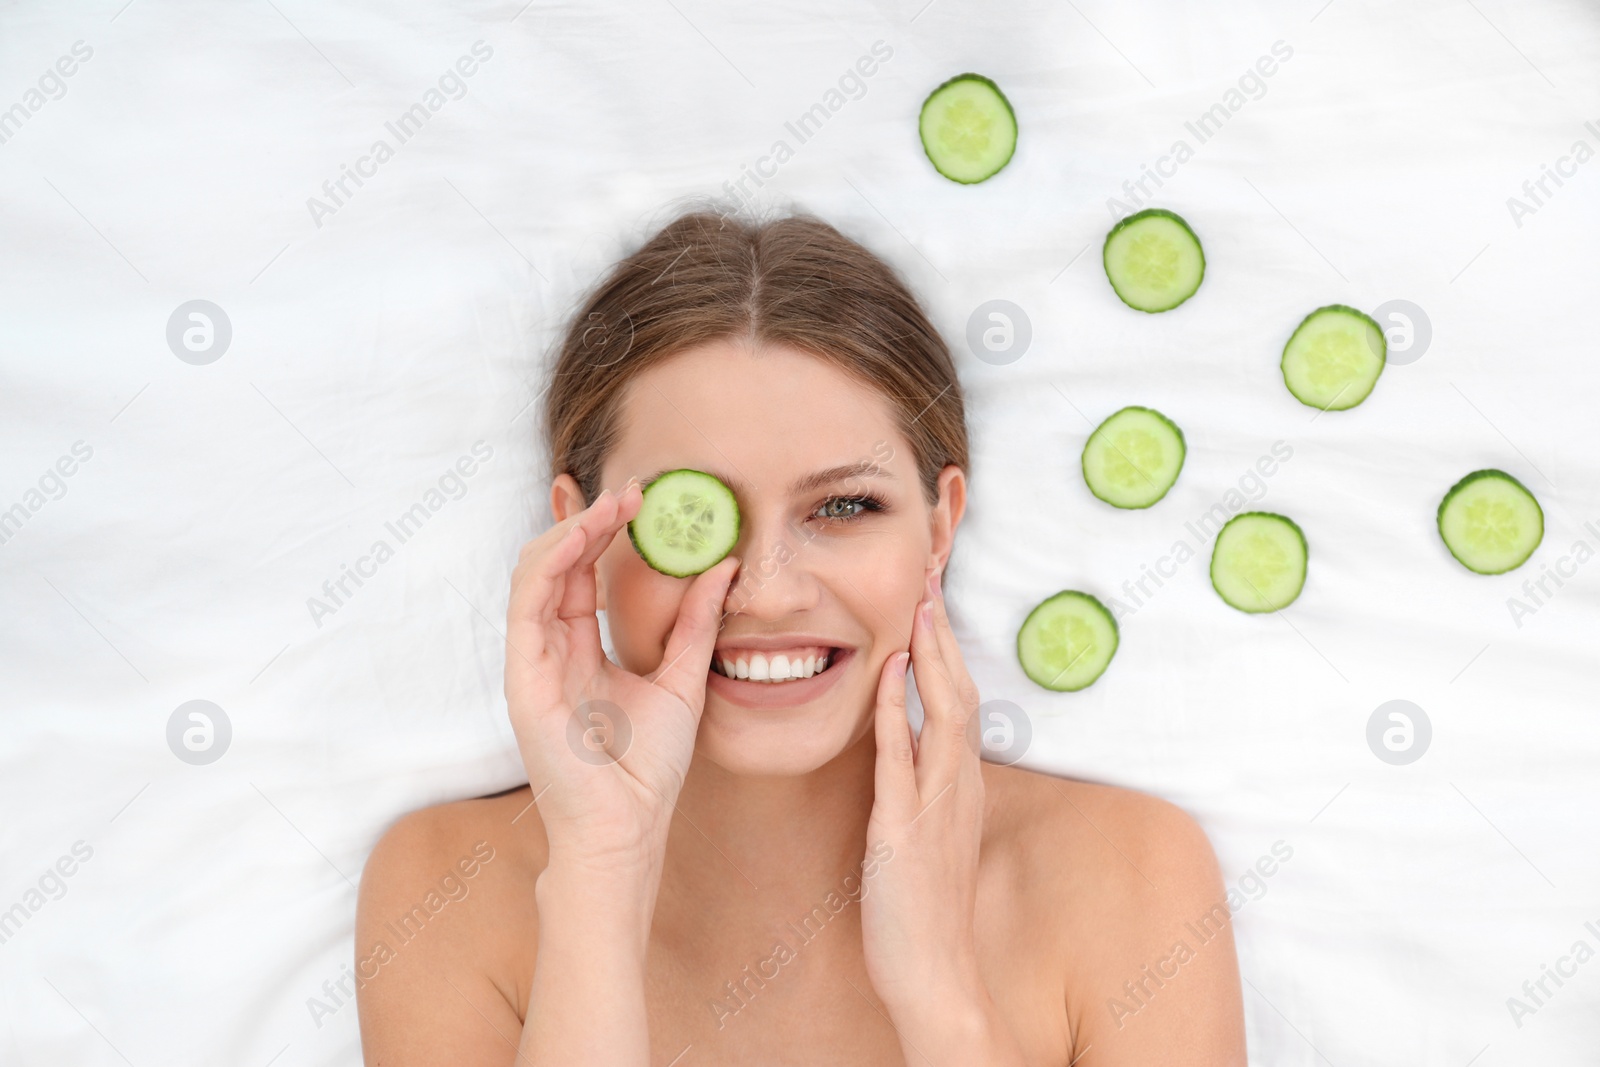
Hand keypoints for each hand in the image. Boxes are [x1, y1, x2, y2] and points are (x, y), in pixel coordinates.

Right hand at [504, 479, 738, 877]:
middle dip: (587, 517)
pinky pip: (527, 603)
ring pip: (536, 571)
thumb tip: (722, 567)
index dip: (599, 529)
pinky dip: (551, 561)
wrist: (629, 825)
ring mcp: (532, 660)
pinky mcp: (522, 675)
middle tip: (630, 490)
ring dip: (572, 529)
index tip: (635, 496)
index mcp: (581, 647)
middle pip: (555, 562)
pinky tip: (582, 535)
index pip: (580, 572)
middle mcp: (551, 647)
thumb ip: (696, 623)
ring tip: (613, 505)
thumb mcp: (682, 678)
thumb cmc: (647, 767)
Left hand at [860, 570, 1026, 1064]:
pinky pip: (903, 758)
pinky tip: (890, 674)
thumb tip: (904, 736)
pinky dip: (898, 711)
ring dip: (934, 655)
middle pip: (961, 690)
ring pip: (945, 712)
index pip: (959, 698)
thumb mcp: (927, 830)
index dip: (948, 647)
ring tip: (921, 604)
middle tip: (931, 573)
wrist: (934, 973)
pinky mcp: (906, 829)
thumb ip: (919, 781)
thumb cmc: (922, 905)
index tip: (932, 598)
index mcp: (960, 783)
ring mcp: (937, 805)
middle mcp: (958, 784)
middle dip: (946, 632)